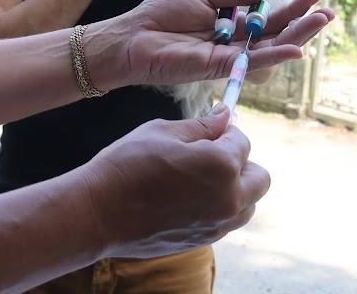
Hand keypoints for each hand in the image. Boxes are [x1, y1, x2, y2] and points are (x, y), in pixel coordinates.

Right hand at [78, 103, 267, 257]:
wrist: (97, 213)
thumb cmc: (127, 165)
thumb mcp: (164, 132)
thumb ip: (202, 125)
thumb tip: (225, 115)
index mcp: (222, 165)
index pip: (242, 141)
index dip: (223, 132)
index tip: (206, 131)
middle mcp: (229, 198)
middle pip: (259, 177)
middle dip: (241, 162)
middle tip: (210, 155)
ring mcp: (218, 224)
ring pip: (248, 203)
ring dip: (235, 188)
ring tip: (200, 178)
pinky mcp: (204, 241)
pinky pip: (227, 220)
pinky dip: (219, 207)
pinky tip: (188, 197)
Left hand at [83, 0, 333, 90]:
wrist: (134, 35)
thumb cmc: (162, 14)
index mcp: (230, 23)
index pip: (267, 16)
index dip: (290, 8)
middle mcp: (234, 41)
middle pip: (275, 34)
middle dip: (302, 23)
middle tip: (327, 12)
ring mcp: (229, 56)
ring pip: (269, 48)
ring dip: (297, 37)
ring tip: (320, 23)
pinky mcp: (219, 67)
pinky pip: (251, 61)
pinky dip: (274, 55)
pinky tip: (296, 48)